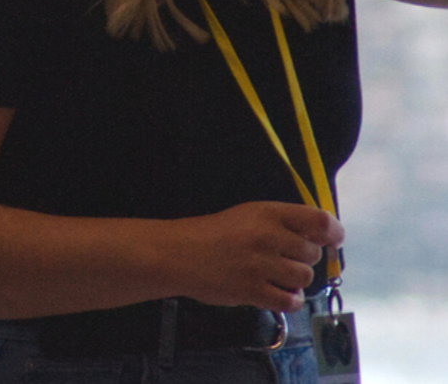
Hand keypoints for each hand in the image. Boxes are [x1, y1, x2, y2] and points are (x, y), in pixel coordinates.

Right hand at [174, 201, 343, 311]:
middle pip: (312, 253)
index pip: (318, 220)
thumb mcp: (248, 215)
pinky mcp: (254, 291)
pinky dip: (289, 299)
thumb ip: (282, 222)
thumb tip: (321, 236)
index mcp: (267, 213)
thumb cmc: (214, 233)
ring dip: (295, 279)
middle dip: (304, 258)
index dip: (333, 231)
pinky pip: (290, 300)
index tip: (333, 239)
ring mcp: (261, 265)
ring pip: (304, 278)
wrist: (181, 253)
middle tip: (284, 258)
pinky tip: (277, 292)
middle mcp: (268, 236)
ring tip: (276, 275)